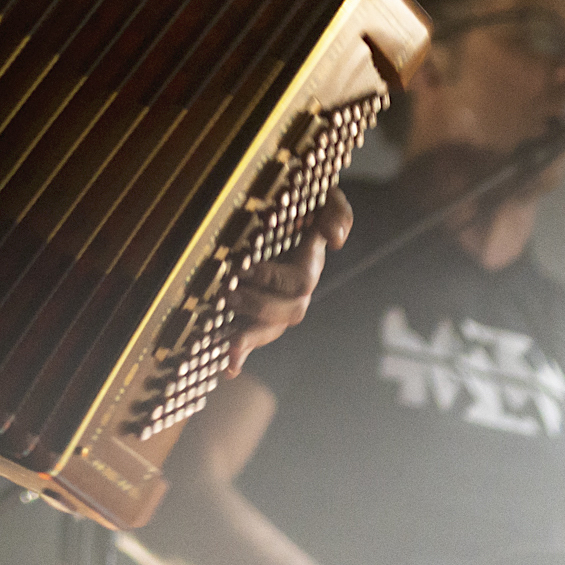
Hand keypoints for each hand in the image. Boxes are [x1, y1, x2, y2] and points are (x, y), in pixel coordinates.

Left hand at [224, 189, 351, 374]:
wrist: (282, 204)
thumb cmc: (303, 198)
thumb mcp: (324, 196)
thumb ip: (336, 212)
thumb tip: (333, 240)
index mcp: (308, 262)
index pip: (299, 281)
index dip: (273, 279)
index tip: (246, 270)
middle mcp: (294, 290)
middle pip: (286, 312)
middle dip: (256, 305)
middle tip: (228, 292)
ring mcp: (276, 304)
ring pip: (269, 330)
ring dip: (248, 335)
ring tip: (228, 339)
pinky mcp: (256, 312)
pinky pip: (253, 339)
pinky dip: (241, 354)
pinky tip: (229, 368)